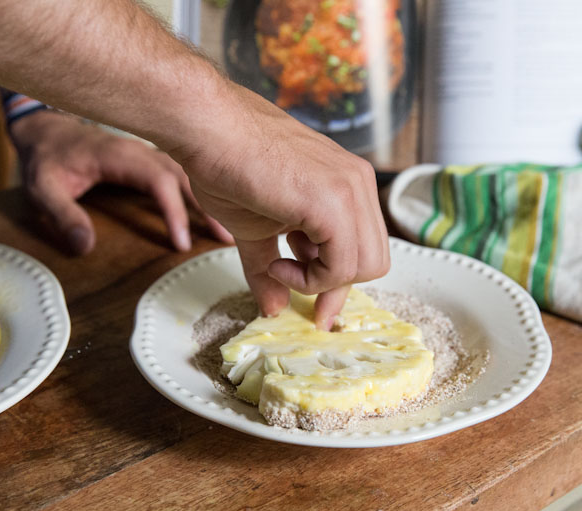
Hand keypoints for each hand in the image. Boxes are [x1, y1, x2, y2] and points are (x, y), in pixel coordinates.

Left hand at [10, 111, 231, 254]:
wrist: (43, 125)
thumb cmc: (45, 155)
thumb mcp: (42, 186)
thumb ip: (62, 214)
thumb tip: (85, 247)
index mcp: (122, 154)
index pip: (160, 180)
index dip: (174, 211)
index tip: (181, 243)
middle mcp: (142, 150)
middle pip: (187, 175)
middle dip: (208, 207)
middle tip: (226, 238)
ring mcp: (149, 152)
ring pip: (190, 173)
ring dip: (211, 199)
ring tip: (227, 230)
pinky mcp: (151, 159)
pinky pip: (184, 172)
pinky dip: (202, 190)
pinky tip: (216, 208)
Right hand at [168, 81, 389, 328]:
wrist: (207, 129)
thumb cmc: (227, 166)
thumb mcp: (256, 230)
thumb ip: (270, 268)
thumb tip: (274, 308)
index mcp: (348, 185)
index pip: (362, 245)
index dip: (338, 282)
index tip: (317, 309)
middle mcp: (358, 183)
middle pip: (374, 260)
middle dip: (335, 287)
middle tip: (299, 296)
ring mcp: (351, 189)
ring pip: (367, 266)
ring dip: (319, 282)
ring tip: (278, 265)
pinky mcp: (334, 202)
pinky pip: (342, 265)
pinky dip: (311, 279)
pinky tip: (278, 261)